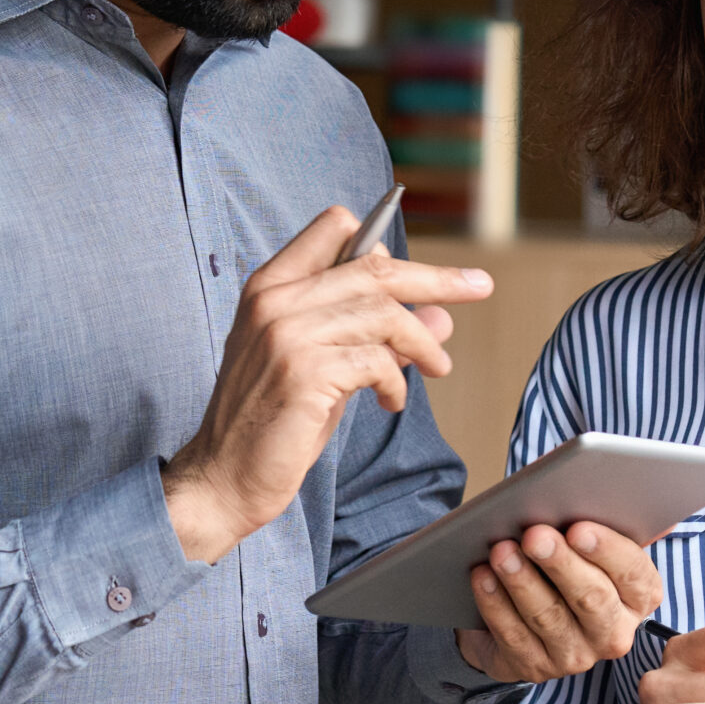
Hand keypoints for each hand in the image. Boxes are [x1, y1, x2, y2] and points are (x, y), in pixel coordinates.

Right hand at [163, 205, 493, 561]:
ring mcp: (287, 334)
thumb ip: (374, 333)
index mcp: (271, 286)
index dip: (382, 244)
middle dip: (437, 277)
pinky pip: (378, 361)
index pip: (333, 227)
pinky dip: (397, 382)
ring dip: (423, 343)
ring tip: (438, 367)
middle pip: (375, 267)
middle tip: (480, 286)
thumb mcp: (326, 364)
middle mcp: (276, 300)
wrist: (225, 477)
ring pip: (385, 314)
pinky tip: (392, 401)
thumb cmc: (276, 420)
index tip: (419, 267)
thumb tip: (442, 315)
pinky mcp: (305, 372)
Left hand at [456, 522, 661, 682]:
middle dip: (560, 564)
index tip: (578, 528)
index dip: (607, 550)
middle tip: (535, 535)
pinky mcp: (535, 667)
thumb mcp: (592, 547)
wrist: (529, 617)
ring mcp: (575, 655)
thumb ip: (609, 525)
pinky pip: (513, 635)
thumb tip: (629, 502)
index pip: (634, 573)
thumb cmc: (567, 565)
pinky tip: (483, 576)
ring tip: (501, 550)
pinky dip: (495, 603)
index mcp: (640, 596)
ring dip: (522, 581)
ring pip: (549, 617)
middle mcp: (614, 632)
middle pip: (592, 598)